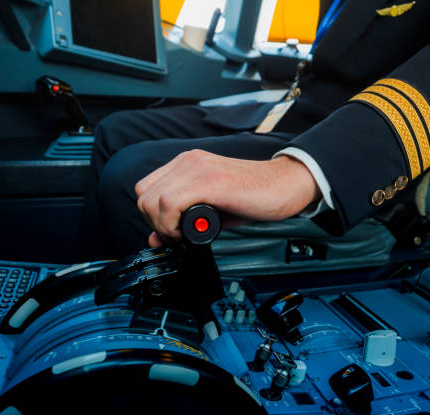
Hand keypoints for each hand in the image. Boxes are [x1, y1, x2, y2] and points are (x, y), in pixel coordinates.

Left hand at [135, 149, 320, 246]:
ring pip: (153, 200)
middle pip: (144, 196)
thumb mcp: (211, 210)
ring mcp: (198, 168)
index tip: (169, 232)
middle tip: (177, 236)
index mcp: (187, 163)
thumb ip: (182, 220)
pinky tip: (190, 232)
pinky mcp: (209, 181)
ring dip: (164, 226)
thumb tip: (156, 238)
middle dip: (155, 223)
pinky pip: (170, 204)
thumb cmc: (254, 196)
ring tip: (185, 235)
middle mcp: (189, 161)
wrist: (285, 185)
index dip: (153, 215)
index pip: (147, 188)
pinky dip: (172, 225)